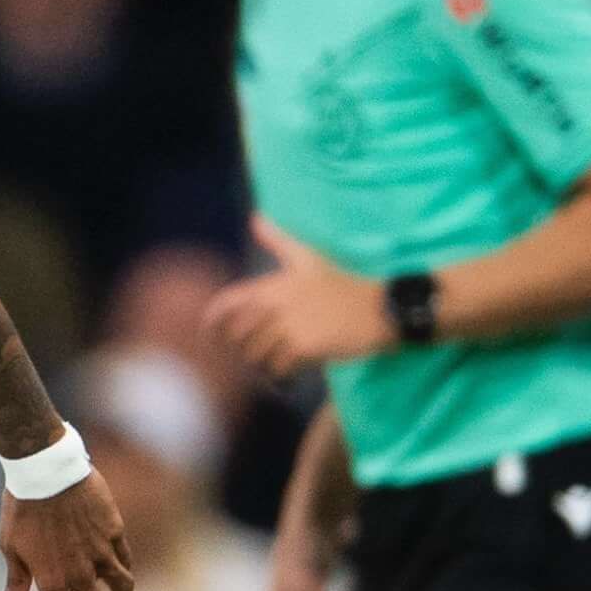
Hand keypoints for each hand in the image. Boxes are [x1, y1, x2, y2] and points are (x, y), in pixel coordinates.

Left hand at [0, 471, 134, 590]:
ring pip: (124, 588)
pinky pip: (126, 559)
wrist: (45, 471)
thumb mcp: (10, 548)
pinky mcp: (115, 532)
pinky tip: (120, 571)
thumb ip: (15, 584)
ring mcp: (101, 554)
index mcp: (52, 584)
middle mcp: (81, 574)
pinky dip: (125, 569)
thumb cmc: (20, 510)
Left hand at [208, 218, 394, 377]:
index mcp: (274, 284)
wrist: (380, 310)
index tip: (210, 334)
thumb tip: (255, 218)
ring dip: (259, 363)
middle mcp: (278, 304)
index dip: (212, 321)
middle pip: (237, 334)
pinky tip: (288, 371)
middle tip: (248, 354)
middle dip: (238, 347)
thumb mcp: (309, 257)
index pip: (227, 303)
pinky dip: (279, 373)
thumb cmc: (342, 284)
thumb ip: (278, 240)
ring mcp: (291, 326)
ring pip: (256, 354)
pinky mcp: (305, 347)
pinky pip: (278, 367)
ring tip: (269, 364)